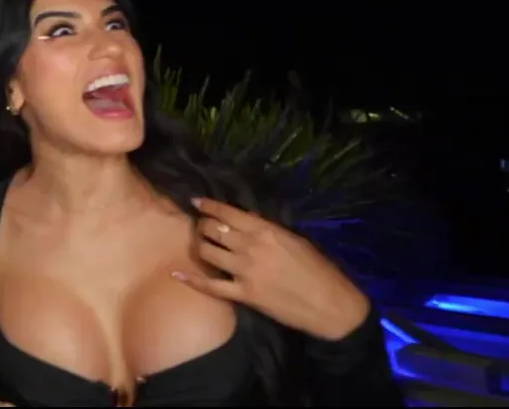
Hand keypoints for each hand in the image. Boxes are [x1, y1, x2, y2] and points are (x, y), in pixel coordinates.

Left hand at [175, 198, 369, 340]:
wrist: (331, 305)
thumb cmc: (319, 270)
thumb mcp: (296, 240)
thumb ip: (268, 230)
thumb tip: (246, 221)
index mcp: (266, 231)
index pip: (228, 213)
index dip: (208, 206)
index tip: (196, 202)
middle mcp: (250, 247)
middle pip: (212, 230)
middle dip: (203, 226)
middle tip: (202, 227)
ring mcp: (244, 271)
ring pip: (207, 252)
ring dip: (200, 246)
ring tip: (200, 245)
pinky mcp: (243, 295)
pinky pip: (210, 285)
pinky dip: (192, 279)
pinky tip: (177, 273)